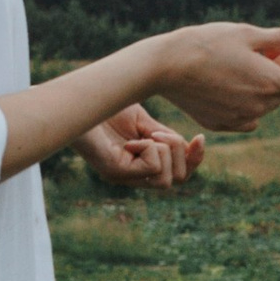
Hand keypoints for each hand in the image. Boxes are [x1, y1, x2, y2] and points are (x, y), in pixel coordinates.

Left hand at [81, 106, 204, 189]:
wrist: (80, 100)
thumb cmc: (106, 108)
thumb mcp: (145, 122)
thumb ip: (164, 137)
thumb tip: (191, 145)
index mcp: (142, 163)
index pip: (179, 175)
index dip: (194, 159)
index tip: (199, 137)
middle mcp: (133, 175)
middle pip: (178, 179)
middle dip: (180, 152)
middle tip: (158, 132)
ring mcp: (123, 176)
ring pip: (166, 180)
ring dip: (166, 151)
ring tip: (147, 134)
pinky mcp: (114, 172)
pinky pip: (152, 167)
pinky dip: (150, 148)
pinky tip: (131, 139)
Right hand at [153, 22, 279, 135]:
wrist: (164, 67)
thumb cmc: (206, 44)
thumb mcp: (248, 34)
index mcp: (270, 84)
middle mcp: (259, 107)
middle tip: (264, 49)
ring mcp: (239, 119)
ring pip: (266, 103)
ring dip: (265, 84)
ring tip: (241, 62)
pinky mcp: (221, 125)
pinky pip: (246, 116)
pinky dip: (247, 100)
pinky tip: (229, 82)